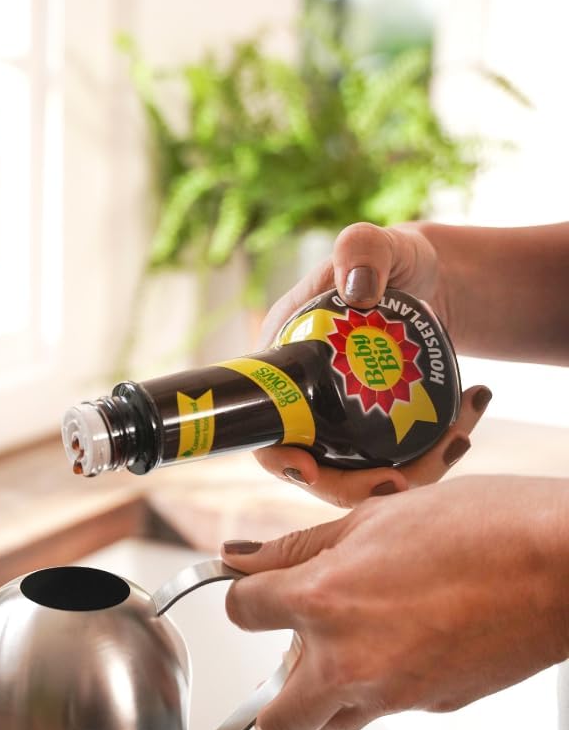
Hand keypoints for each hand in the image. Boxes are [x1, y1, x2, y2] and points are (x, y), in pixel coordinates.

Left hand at [221, 476, 568, 729]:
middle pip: (275, 721)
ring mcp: (393, 694)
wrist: (562, 562)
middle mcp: (348, 660)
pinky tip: (401, 639)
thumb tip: (241, 559)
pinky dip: (377, 686)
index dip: (245, 596)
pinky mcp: (434, 707)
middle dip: (269, 693)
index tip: (256, 590)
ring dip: (321, 699)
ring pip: (331, 726)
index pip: (241, 613)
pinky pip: (384, 710)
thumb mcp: (370, 519)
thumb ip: (296, 547)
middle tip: (289, 652)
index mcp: (322, 601)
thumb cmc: (478, 527)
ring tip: (345, 648)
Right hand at [254, 221, 485, 506]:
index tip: (307, 469)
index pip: (264, 426)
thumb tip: (357, 291)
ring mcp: (339, 421)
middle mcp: (303, 401)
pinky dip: (431, 458)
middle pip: (315, 468)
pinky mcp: (376, 431)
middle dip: (354, 486)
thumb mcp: (373, 242)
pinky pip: (395, 463)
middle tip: (402, 481)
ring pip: (361, 474)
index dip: (277, 458)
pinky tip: (466, 428)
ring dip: (410, 473)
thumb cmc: (390, 256)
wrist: (430, 275)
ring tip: (459, 438)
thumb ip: (361, 249)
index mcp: (280, 365)